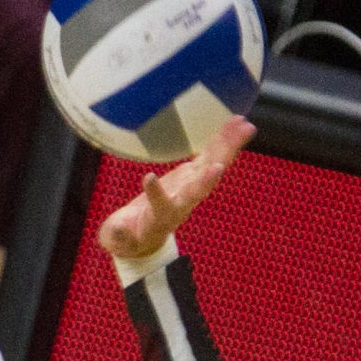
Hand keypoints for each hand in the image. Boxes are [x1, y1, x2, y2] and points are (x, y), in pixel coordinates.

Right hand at [96, 116, 251, 261]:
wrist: (144, 235)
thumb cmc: (127, 237)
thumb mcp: (117, 238)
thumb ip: (118, 235)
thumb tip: (116, 230)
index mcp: (162, 216)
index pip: (163, 204)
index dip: (158, 193)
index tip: (152, 178)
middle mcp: (183, 201)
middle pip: (202, 183)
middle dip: (218, 163)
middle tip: (234, 146)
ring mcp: (191, 186)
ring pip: (213, 164)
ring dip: (229, 145)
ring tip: (244, 125)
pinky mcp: (192, 175)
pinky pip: (210, 155)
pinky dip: (223, 139)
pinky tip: (235, 122)